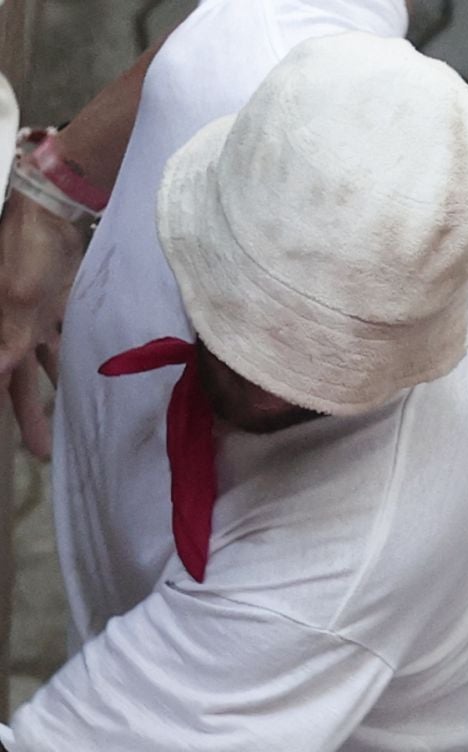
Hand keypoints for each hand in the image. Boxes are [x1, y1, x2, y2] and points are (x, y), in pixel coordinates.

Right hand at [0, 194, 86, 458]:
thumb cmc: (28, 251)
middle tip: (43, 452)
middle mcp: (10, 326)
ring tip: (67, 424)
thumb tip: (0, 372)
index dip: (4, 401)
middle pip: (17, 380)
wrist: (53, 212)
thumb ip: (12, 337)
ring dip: (53, 392)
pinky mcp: (57, 307)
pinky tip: (88, 382)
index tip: (15, 442)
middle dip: (28, 415)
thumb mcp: (21, 296)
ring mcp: (34, 317)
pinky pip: (64, 341)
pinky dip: (73, 361)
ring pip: (42, 365)